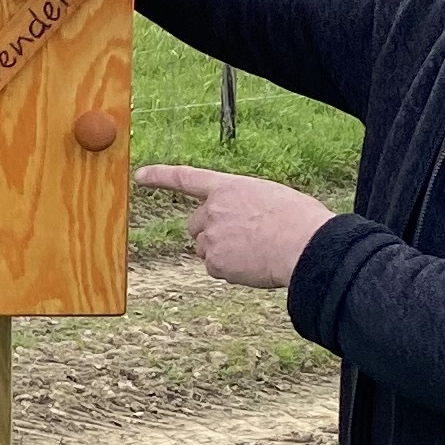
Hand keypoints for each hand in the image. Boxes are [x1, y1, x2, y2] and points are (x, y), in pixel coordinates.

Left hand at [135, 164, 335, 288]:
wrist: (305, 245)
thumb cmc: (300, 220)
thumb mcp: (271, 197)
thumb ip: (245, 204)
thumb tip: (241, 224)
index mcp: (229, 187)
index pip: (186, 178)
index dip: (160, 176)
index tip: (139, 175)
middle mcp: (212, 210)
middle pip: (194, 224)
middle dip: (209, 232)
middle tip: (241, 237)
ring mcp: (210, 237)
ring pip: (205, 248)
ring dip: (221, 251)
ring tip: (254, 250)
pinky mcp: (213, 262)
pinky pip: (215, 268)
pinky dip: (230, 269)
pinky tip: (253, 264)